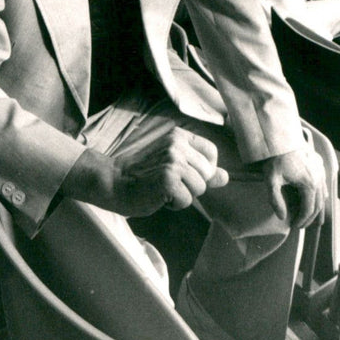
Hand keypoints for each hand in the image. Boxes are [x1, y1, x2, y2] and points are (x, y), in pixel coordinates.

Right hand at [62, 129, 227, 217]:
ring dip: (182, 196)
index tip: (184, 175)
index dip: (203, 171)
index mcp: (179, 135)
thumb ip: (200, 170)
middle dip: (191, 186)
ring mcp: (173, 160)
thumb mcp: (173, 165)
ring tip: (162, 189)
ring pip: (199, 189)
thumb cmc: (142, 175)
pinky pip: (187, 200)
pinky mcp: (168, 178)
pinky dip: (174, 204)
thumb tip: (226, 177)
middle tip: (167, 182)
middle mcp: (177, 143)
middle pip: (206, 175)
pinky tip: (158, 196)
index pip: (211, 154)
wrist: (114, 182)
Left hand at [257, 147, 325, 227]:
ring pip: (323, 196)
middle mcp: (319, 180)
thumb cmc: (276, 159)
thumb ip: (275, 200)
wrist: (281, 138)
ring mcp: (320, 172)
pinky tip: (320, 199)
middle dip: (310, 218)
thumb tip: (282, 217)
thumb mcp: (271, 180)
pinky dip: (321, 195)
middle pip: (318, 205)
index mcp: (309, 185)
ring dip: (318, 209)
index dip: (302, 221)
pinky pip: (323, 184)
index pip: (308, 210)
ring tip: (314, 220)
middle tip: (301, 225)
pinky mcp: (319, 165)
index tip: (294, 226)